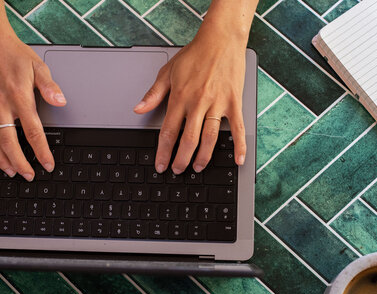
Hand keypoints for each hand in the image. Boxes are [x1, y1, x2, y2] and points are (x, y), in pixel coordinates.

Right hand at [0, 22, 65, 179]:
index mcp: (19, 97)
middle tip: (29, 176)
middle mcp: (1, 105)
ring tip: (11, 173)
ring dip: (1, 160)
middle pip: (10, 142)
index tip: (48, 164)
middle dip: (21, 163)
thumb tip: (61, 101)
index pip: (33, 131)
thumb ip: (49, 87)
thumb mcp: (38, 66)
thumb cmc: (13, 53)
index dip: (41, 151)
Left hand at [134, 29, 246, 173]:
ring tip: (197, 168)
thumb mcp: (167, 72)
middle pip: (188, 140)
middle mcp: (198, 103)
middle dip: (181, 159)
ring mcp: (218, 104)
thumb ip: (153, 94)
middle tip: (178, 171)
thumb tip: (138, 109)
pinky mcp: (234, 102)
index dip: (163, 152)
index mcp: (180, 97)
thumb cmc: (195, 54)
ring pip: (210, 137)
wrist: (220, 39)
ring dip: (203, 157)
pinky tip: (238, 160)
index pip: (169, 132)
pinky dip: (239, 146)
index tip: (161, 165)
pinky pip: (238, 128)